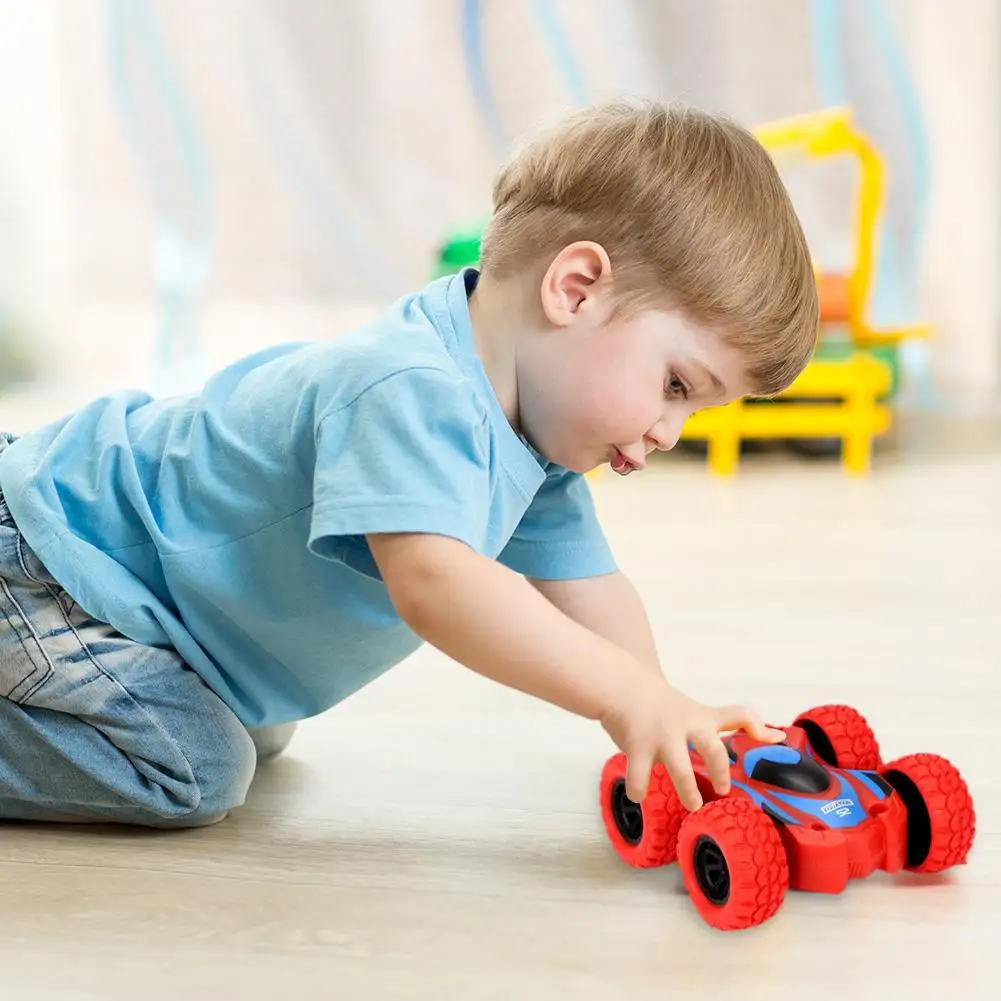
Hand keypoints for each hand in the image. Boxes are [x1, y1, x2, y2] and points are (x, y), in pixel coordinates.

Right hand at [599, 677, 784, 811]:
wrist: (622, 687)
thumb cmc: (661, 704)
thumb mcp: (696, 710)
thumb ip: (728, 723)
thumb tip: (773, 736)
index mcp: (701, 718)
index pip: (738, 716)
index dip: (759, 730)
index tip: (776, 741)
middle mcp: (685, 726)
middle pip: (713, 748)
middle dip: (721, 772)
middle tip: (724, 789)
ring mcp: (661, 738)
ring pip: (680, 771)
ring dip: (688, 792)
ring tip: (692, 804)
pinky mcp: (637, 748)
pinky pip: (640, 779)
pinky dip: (639, 790)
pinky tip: (638, 793)